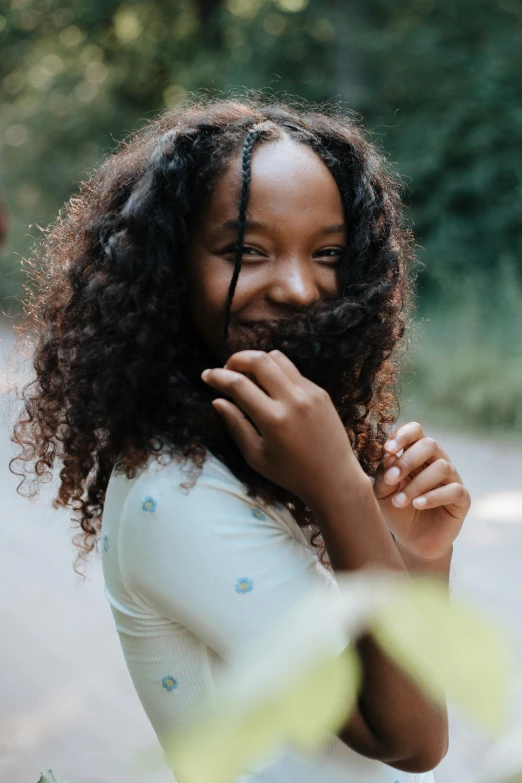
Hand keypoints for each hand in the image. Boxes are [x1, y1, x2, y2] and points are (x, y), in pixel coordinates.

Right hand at [201, 349, 363, 508]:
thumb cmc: (290, 473)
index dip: (217, 376)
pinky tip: (269, 387)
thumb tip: (218, 400)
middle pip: (259, 360)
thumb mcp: (256, 456)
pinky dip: (275, 371)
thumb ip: (236, 425)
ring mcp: (310, 392)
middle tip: (227, 371)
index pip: (238, 384)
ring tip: (247, 375)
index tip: (206, 375)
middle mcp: (293, 400)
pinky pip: (292, 371)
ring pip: (277, 358)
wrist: (334, 477)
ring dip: (257, 360)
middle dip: (236, 359)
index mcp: (273, 419)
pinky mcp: (320, 392)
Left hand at [373, 422, 470, 560]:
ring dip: (416, 484)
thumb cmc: (396, 510)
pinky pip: (453, 490)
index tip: (387, 450)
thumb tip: (389, 457)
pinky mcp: (462, 498)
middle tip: (391, 479)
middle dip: (408, 460)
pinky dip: (433, 496)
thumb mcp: (382, 493)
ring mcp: (451, 478)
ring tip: (399, 501)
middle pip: (430, 444)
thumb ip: (383, 475)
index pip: (416, 431)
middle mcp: (436, 461)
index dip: (403, 435)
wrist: (412, 541)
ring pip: (441, 467)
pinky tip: (417, 504)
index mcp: (416, 453)